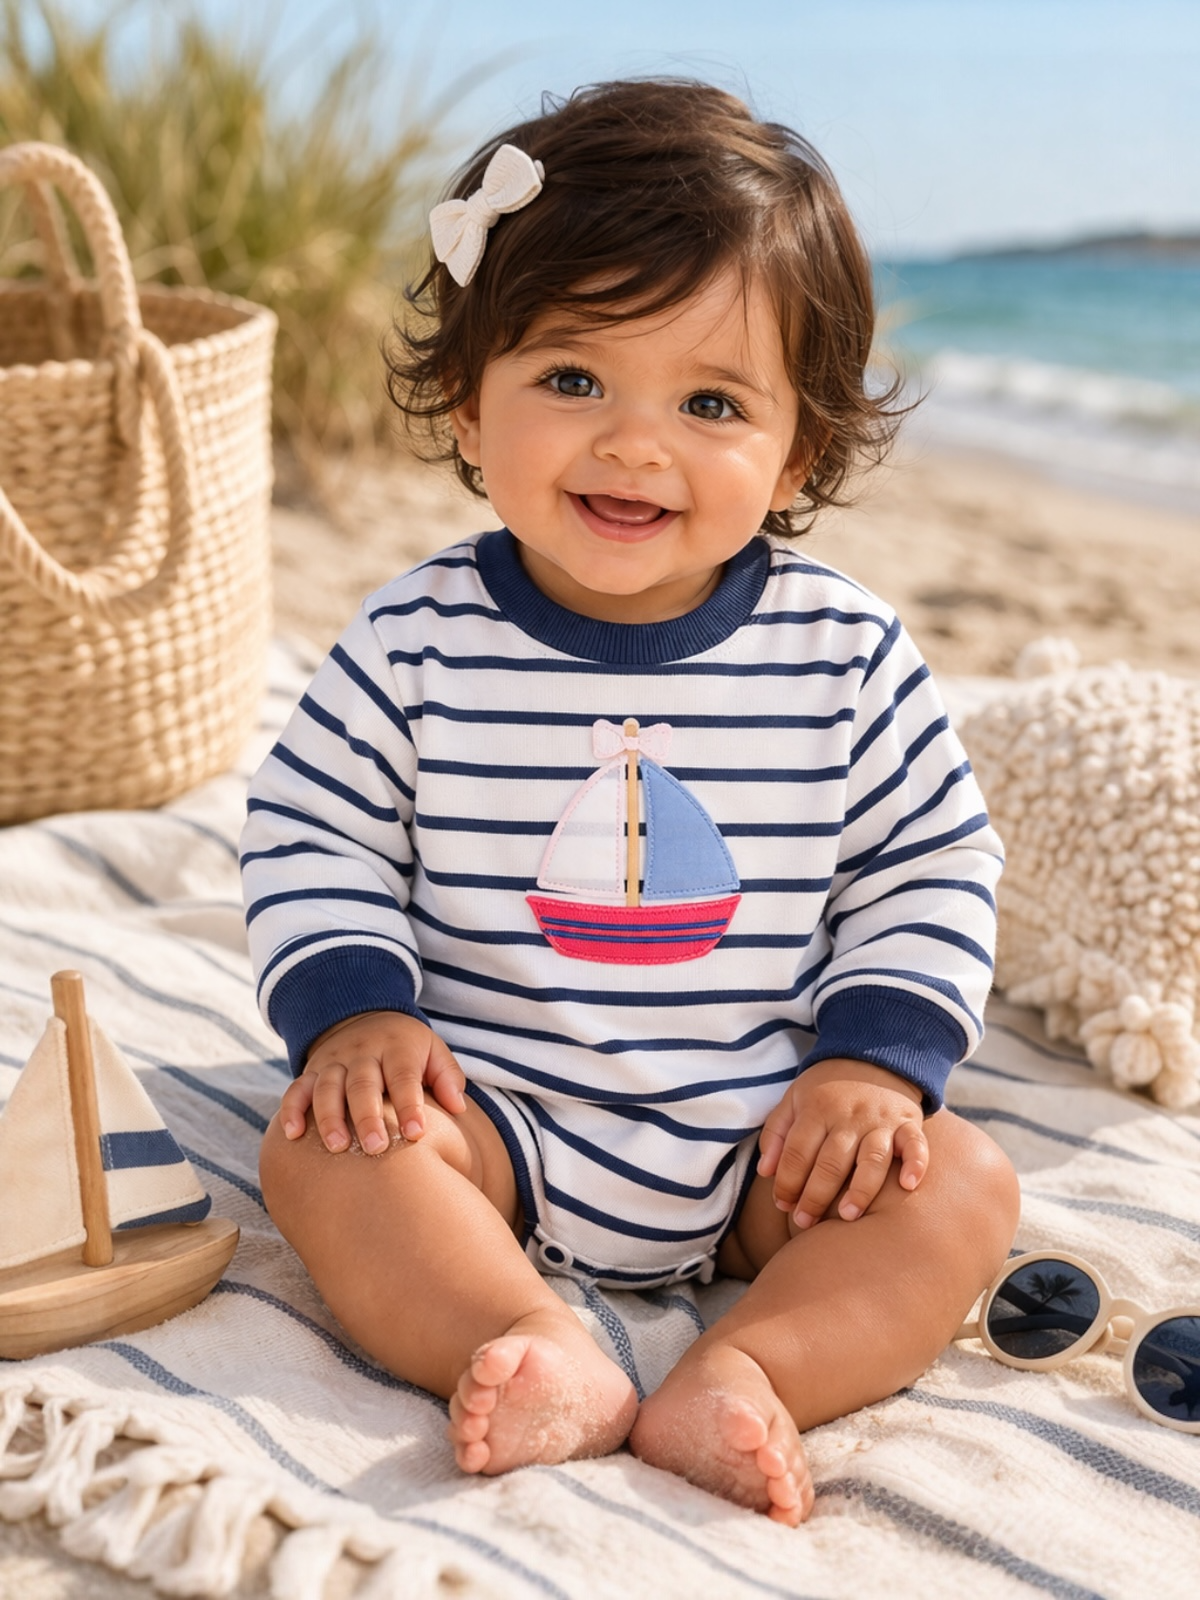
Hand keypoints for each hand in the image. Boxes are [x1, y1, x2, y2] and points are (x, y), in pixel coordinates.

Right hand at [279, 1011, 466, 1154]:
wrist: (364, 1017)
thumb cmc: (407, 1048)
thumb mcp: (433, 1050)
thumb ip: (448, 1076)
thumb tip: (458, 1107)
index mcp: (396, 1047)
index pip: (403, 1076)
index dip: (409, 1104)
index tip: (416, 1134)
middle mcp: (362, 1053)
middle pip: (362, 1085)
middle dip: (367, 1117)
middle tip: (375, 1149)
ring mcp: (334, 1062)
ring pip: (327, 1088)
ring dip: (329, 1118)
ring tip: (337, 1147)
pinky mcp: (311, 1071)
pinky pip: (296, 1089)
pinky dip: (291, 1110)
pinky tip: (293, 1135)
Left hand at [757, 1058, 927, 1228]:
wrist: (871, 1058)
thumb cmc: (826, 1089)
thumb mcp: (793, 1100)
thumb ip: (776, 1133)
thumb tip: (766, 1172)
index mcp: (817, 1109)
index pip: (797, 1151)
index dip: (787, 1182)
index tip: (783, 1205)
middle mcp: (849, 1116)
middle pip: (831, 1161)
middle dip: (816, 1196)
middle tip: (806, 1222)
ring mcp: (881, 1120)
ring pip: (872, 1158)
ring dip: (860, 1189)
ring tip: (847, 1216)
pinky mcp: (908, 1123)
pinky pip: (915, 1144)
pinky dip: (915, 1164)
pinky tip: (907, 1185)